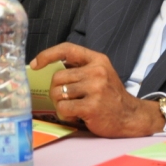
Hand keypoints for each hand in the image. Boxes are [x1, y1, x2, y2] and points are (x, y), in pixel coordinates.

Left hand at [31, 43, 165, 137]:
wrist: (129, 116)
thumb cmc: (110, 96)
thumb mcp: (100, 74)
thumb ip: (80, 68)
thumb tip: (50, 66)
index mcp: (98, 60)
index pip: (67, 49)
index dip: (48, 55)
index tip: (35, 64)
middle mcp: (97, 71)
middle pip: (58, 77)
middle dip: (56, 90)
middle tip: (66, 99)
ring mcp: (95, 88)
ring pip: (58, 93)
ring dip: (61, 103)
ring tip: (73, 107)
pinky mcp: (92, 106)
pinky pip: (63, 108)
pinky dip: (65, 114)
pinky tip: (76, 115)